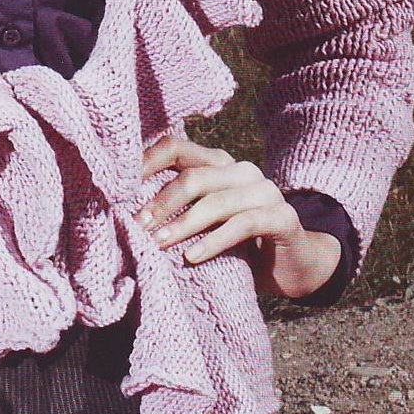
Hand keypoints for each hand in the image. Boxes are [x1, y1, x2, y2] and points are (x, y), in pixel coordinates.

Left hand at [136, 136, 342, 300]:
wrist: (292, 266)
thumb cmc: (237, 244)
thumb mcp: (205, 222)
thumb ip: (178, 209)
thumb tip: (127, 214)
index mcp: (218, 163)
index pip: (177, 147)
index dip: (147, 162)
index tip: (120, 189)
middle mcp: (242, 170)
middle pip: (194, 177)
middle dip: (162, 203)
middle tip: (139, 227)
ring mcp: (265, 191)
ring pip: (216, 202)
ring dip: (183, 225)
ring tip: (159, 244)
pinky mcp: (282, 216)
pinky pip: (243, 224)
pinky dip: (214, 241)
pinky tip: (193, 257)